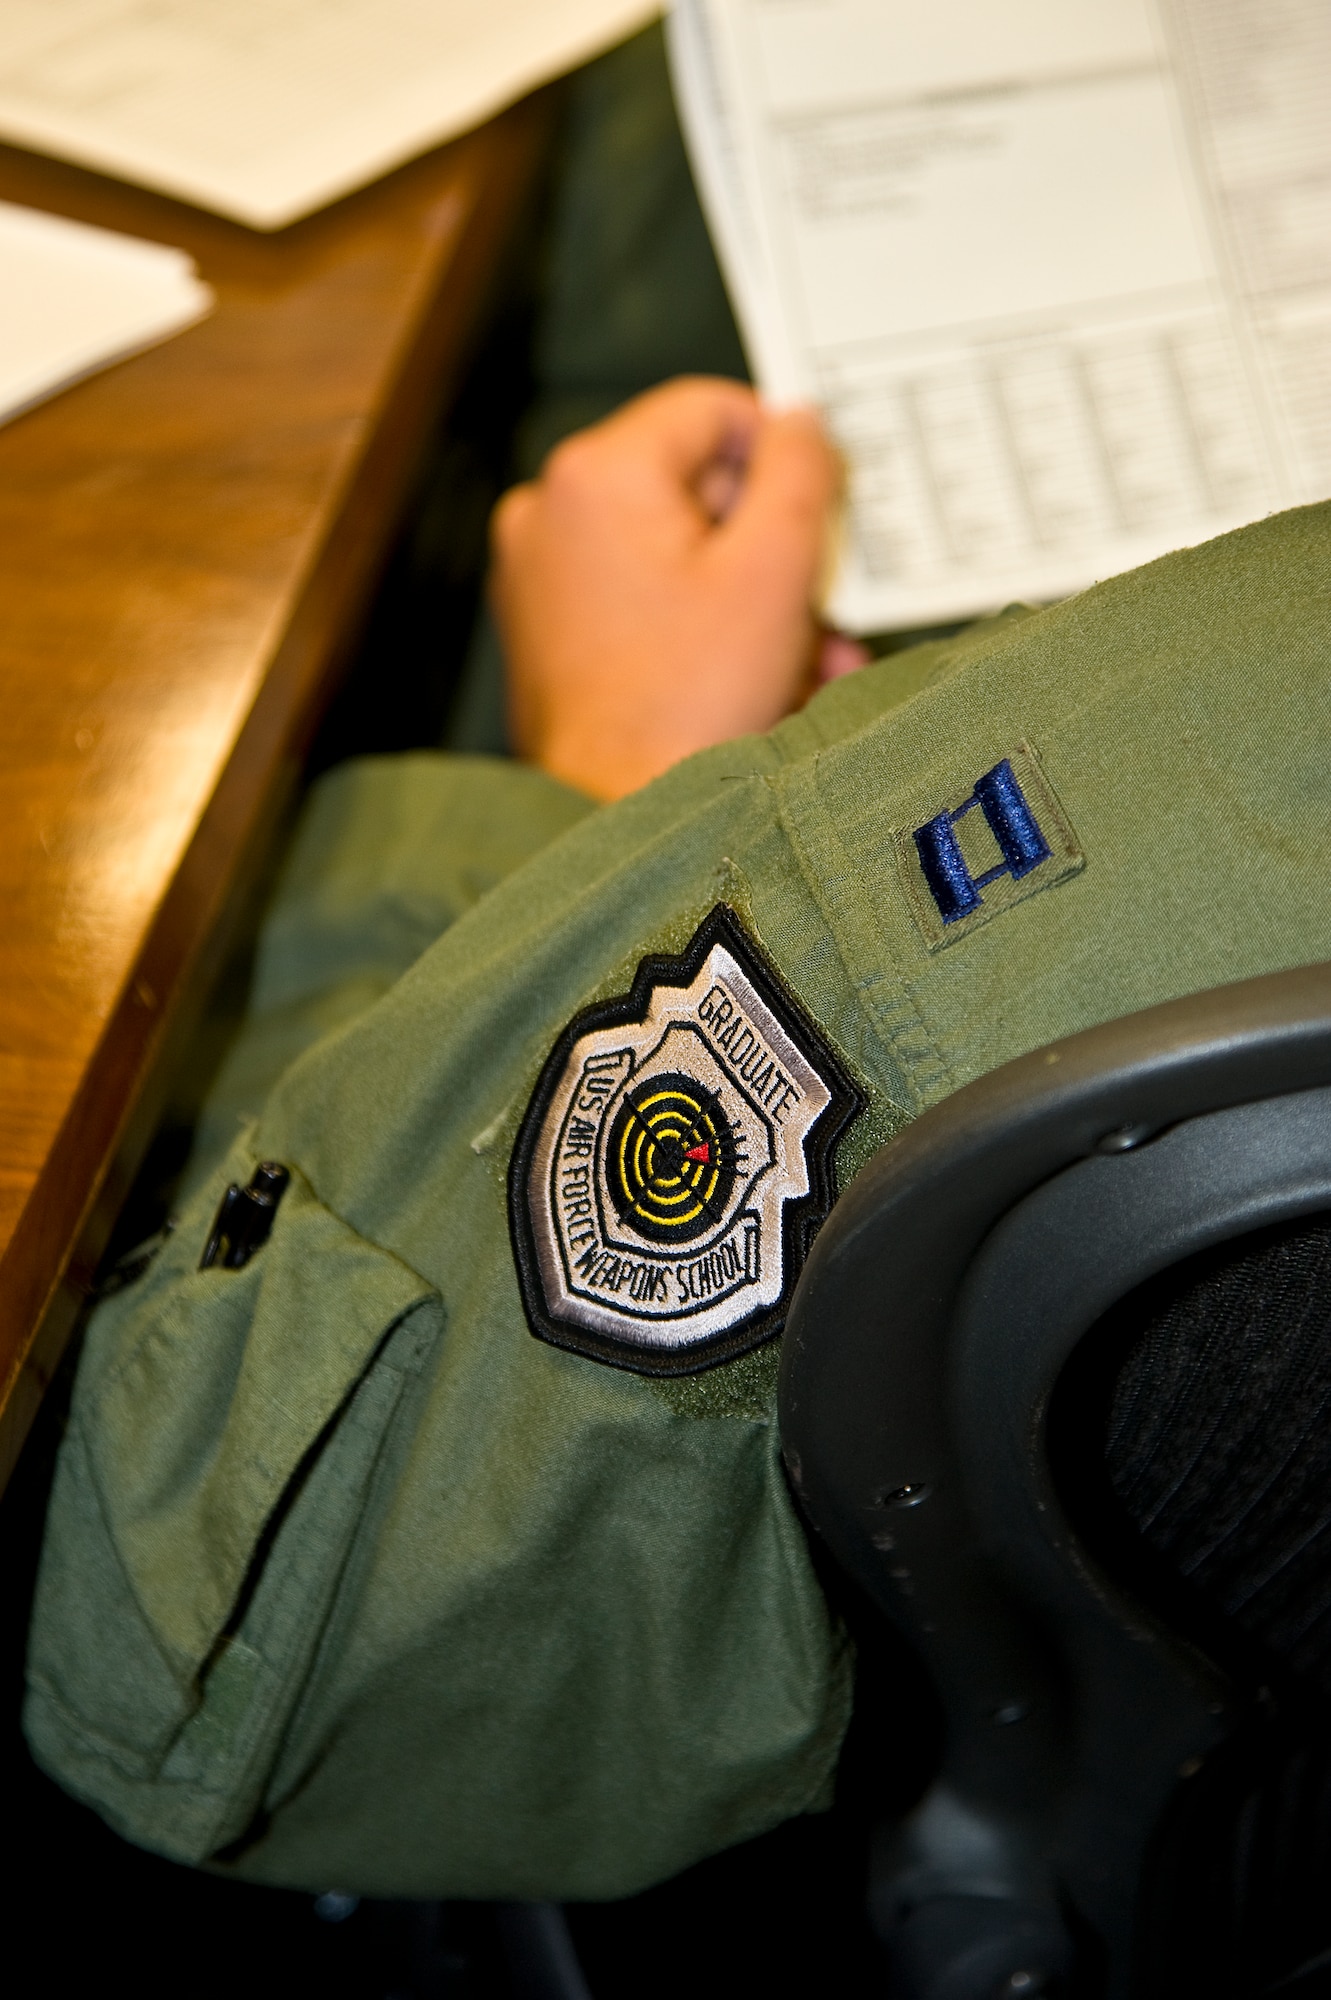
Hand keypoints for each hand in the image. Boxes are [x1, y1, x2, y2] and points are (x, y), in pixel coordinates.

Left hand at [490, 377, 850, 800]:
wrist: (612, 819)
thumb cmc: (688, 704)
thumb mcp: (775, 568)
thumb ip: (799, 471)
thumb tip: (800, 420)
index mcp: (599, 473)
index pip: (711, 410)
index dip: (781, 455)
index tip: (821, 518)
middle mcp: (550, 510)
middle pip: (693, 485)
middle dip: (772, 548)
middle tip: (824, 610)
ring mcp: (539, 574)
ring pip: (675, 550)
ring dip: (751, 598)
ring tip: (808, 664)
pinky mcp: (547, 631)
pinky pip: (643, 599)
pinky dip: (702, 627)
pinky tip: (758, 683)